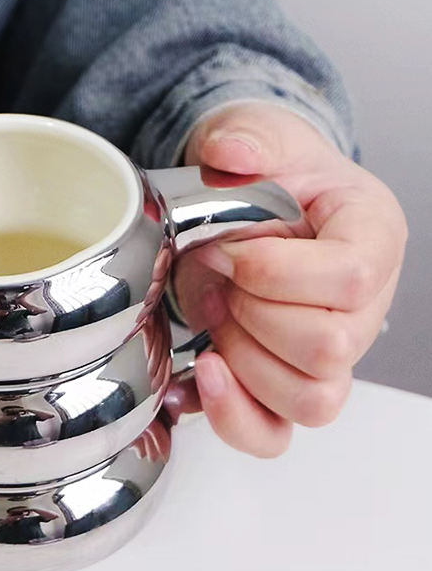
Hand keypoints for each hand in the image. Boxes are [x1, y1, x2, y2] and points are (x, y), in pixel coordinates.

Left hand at [173, 102, 406, 456]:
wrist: (249, 209)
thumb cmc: (267, 178)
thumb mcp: (257, 137)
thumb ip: (245, 137)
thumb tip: (231, 154)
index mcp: (371, 237)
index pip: (351, 277)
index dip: (274, 270)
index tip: (228, 248)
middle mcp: (364, 305)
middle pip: (330, 348)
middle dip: (252, 314)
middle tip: (218, 278)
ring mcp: (329, 355)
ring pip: (310, 401)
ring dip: (243, 360)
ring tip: (215, 315)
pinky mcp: (288, 385)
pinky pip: (273, 433)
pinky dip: (230, 415)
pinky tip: (198, 376)